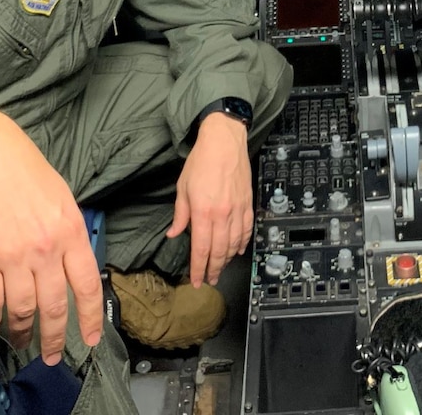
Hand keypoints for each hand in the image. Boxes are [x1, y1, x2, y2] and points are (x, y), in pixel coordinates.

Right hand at [0, 112, 102, 363]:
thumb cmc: (24, 169)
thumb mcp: (62, 197)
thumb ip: (69, 232)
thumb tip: (73, 262)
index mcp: (70, 230)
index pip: (87, 285)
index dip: (90, 317)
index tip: (90, 339)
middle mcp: (46, 247)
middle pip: (55, 305)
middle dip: (54, 337)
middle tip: (50, 356)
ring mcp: (14, 254)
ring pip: (22, 308)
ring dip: (22, 331)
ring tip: (21, 341)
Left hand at [168, 112, 252, 286]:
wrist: (224, 141)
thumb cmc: (201, 161)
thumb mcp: (183, 187)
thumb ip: (180, 214)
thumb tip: (174, 234)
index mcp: (203, 212)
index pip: (201, 249)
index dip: (198, 268)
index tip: (196, 281)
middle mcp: (222, 214)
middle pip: (219, 251)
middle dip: (214, 269)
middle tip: (209, 280)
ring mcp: (237, 210)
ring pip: (234, 244)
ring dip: (227, 259)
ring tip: (220, 268)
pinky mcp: (247, 203)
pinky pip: (246, 230)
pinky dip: (242, 243)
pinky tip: (237, 250)